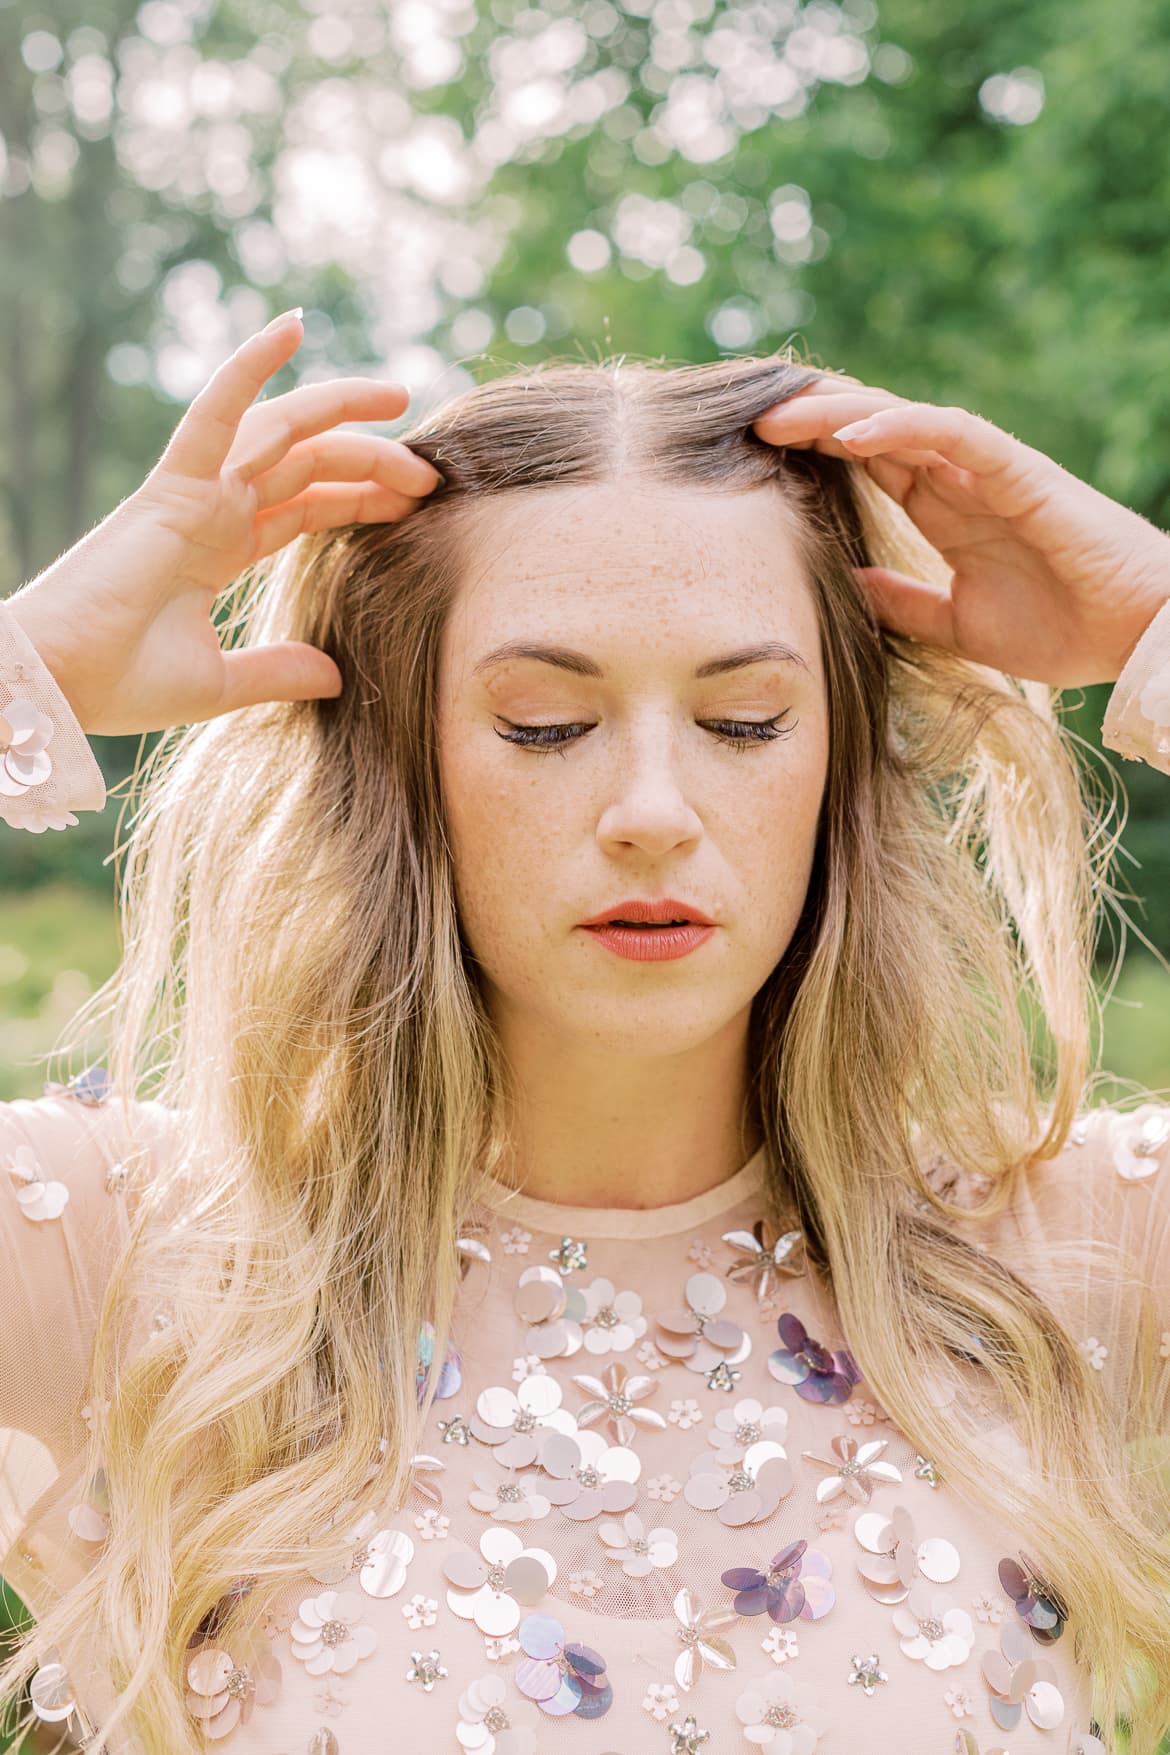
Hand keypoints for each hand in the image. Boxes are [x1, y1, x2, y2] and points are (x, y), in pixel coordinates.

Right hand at [5, 310, 441, 735]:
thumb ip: (278, 670)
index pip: (308, 505)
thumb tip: (337, 677)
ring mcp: (195, 492)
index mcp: (222, 548)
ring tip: (398, 394)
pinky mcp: (172, 486)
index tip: (418, 504)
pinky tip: (290, 325)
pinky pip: (216, 410)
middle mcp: (214, 510)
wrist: (60, 684)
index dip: (363, 497)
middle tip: (431, 474)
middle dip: (373, 460)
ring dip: (341, 408)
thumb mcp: (222, 682)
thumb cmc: (121, 682)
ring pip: (283, 431)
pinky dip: (249, 364)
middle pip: (310, 464)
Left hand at [751, 376, 1169, 687]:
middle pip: (869, 429)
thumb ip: (902, 603)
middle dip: (808, 422)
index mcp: (943, 509)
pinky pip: (952, 433)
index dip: (810, 451)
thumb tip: (842, 588)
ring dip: (838, 413)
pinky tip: (852, 433)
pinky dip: (901, 426)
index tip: (751, 457)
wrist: (1133, 638)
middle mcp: (957, 479)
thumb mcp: (955, 625)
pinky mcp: (1018, 471)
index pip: (865, 461)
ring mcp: (986, 470)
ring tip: (781, 418)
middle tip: (745, 423)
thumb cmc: (1062, 628)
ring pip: (900, 418)